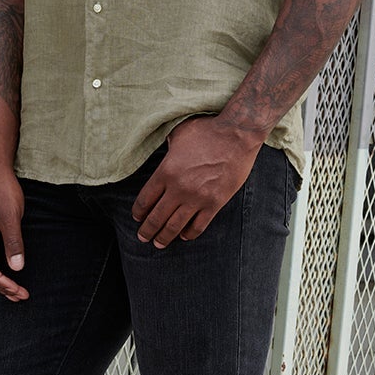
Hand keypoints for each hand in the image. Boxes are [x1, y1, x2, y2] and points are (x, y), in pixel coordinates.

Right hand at [0, 163, 27, 300]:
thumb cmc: (0, 187)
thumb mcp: (11, 216)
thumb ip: (13, 242)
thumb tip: (17, 267)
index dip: (0, 281)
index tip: (17, 290)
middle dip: (1, 285)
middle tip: (20, 295)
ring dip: (0, 278)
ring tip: (16, 291)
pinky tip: (10, 272)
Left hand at [131, 116, 262, 247]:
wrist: (237, 134)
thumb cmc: (208, 130)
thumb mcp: (179, 134)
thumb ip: (168, 147)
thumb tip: (164, 150)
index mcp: (166, 171)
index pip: (145, 199)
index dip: (138, 211)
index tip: (136, 217)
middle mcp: (178, 188)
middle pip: (156, 216)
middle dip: (147, 230)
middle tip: (143, 237)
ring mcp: (197, 198)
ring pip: (175, 225)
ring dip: (164, 237)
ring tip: (159, 243)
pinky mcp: (215, 203)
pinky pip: (198, 225)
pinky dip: (189, 233)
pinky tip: (184, 236)